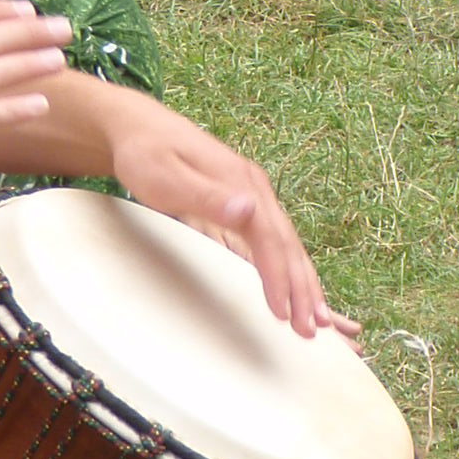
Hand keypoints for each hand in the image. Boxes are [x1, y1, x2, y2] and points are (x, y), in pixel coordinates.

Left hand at [104, 101, 343, 339]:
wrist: (138, 129)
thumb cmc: (146, 156)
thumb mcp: (166, 177)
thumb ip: (206, 196)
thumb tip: (248, 209)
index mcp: (241, 183)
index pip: (269, 238)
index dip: (279, 276)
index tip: (285, 311)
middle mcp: (255, 191)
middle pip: (288, 245)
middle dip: (303, 289)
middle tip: (314, 329)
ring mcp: (252, 198)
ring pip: (287, 246)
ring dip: (304, 283)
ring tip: (319, 320)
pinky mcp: (245, 206)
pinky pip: (275, 244)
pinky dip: (290, 270)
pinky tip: (296, 292)